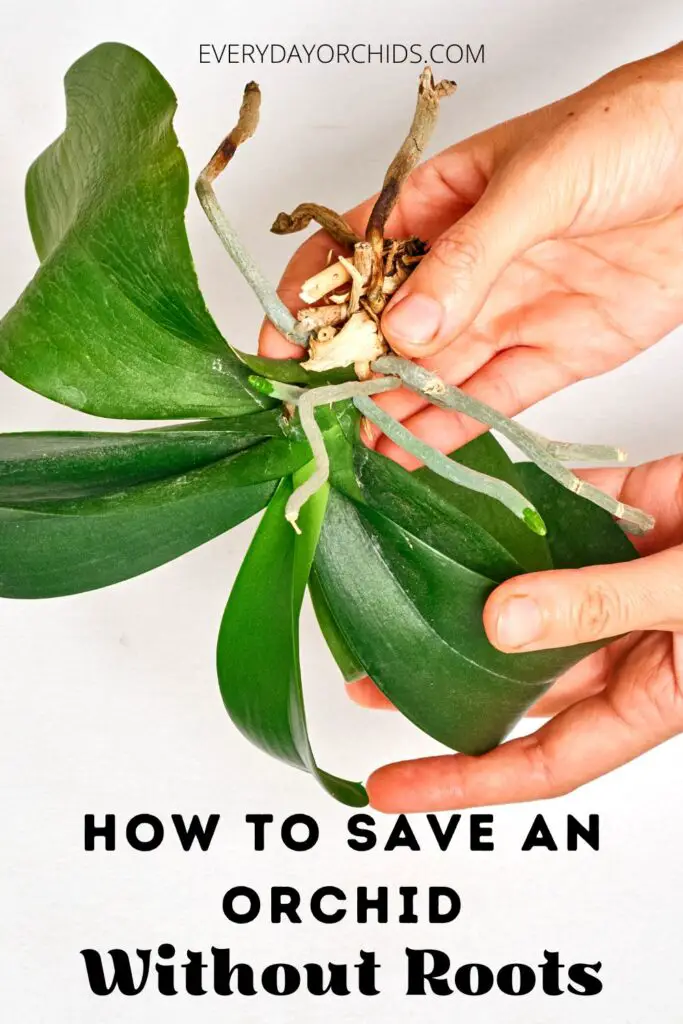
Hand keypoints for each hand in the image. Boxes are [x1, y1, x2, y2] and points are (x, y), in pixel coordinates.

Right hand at [260, 43, 682, 467]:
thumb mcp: (537, 182)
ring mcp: (507, 312)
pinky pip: (494, 397)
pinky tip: (416, 446)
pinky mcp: (554, 352)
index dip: (310, 300)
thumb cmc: (631, 132)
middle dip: (348, 370)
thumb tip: (407, 325)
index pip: (356, 255)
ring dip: (396, 409)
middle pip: (389, 328)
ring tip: (358, 442)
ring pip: (436, 373)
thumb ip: (469, 257)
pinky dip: (455, 425)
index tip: (280, 345)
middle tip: (314, 412)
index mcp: (442, 205)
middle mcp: (467, 267)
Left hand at [366, 455, 682, 810]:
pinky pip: (540, 522)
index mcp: (645, 696)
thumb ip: (599, 609)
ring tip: (388, 588)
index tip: (393, 790)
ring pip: (517, 598)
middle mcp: (617, 644)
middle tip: (367, 671)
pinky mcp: (610, 519)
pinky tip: (443, 513)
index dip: (462, 781)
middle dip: (438, 680)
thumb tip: (501, 626)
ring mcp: (608, 580)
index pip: (539, 760)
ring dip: (453, 595)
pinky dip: (496, 517)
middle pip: (511, 680)